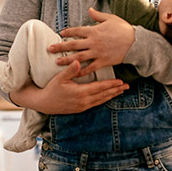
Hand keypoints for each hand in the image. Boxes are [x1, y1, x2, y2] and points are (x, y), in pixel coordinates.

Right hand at [10, 60, 128, 113]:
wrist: (44, 103)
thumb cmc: (51, 88)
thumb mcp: (60, 78)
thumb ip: (70, 70)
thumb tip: (77, 61)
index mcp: (81, 92)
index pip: (100, 88)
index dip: (111, 84)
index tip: (121, 81)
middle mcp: (84, 101)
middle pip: (104, 95)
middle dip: (116, 90)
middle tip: (127, 86)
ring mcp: (83, 106)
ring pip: (101, 100)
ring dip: (112, 95)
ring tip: (121, 91)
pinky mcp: (81, 109)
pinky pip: (96, 104)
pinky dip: (104, 99)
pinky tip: (109, 97)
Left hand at [48, 8, 134, 76]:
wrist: (135, 42)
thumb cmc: (123, 29)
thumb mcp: (111, 18)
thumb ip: (98, 16)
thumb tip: (89, 10)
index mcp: (94, 30)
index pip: (77, 31)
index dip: (68, 32)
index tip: (60, 34)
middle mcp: (93, 42)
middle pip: (73, 45)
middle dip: (60, 47)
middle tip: (50, 49)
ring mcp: (97, 53)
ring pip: (78, 57)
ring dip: (66, 60)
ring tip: (57, 62)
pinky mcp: (103, 61)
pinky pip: (90, 68)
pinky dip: (81, 72)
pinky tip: (74, 74)